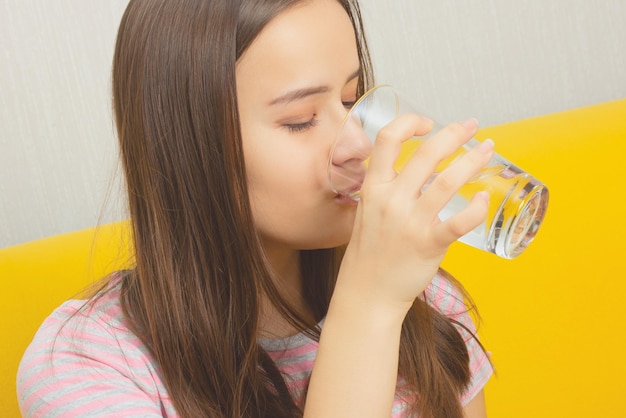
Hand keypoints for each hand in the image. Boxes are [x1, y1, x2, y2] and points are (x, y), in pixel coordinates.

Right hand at [336, 115, 492, 314]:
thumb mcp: (369, 211)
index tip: (428, 123)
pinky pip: (459, 221)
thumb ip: (388, 188)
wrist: (367, 291)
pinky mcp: (428, 244)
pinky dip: (477, 207)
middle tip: (472, 126)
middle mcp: (391, 200)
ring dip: (474, 160)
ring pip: (449, 181)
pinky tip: (485, 198)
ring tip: (488, 149)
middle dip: (455, 133)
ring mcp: (410, 222)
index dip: (409, 122)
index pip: (387, 139)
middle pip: (427, 153)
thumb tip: (418, 169)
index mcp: (373, 187)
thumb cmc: (371, 251)